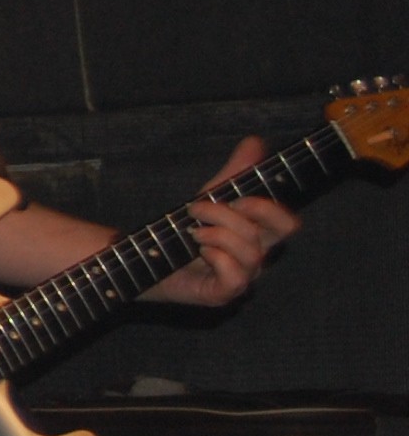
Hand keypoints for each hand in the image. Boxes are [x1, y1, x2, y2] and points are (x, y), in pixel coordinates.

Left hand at [143, 137, 299, 307]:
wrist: (147, 259)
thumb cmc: (183, 230)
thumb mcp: (209, 197)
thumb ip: (233, 173)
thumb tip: (255, 141)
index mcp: (258, 235)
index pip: (288, 223)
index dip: (268, 207)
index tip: (236, 198)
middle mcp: (256, 258)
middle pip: (278, 235)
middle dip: (238, 214)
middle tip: (201, 208)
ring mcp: (242, 278)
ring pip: (253, 253)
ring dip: (218, 233)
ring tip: (192, 231)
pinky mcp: (223, 294)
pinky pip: (237, 279)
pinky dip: (217, 257)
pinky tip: (200, 250)